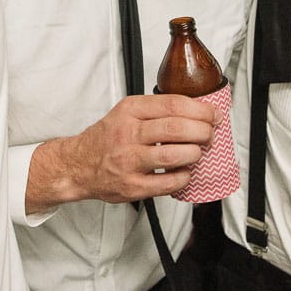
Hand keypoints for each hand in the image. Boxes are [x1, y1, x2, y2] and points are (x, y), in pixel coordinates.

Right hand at [29, 95, 215, 209]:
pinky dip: (184, 177)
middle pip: (177, 128)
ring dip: (195, 153)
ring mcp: (130, 161)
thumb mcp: (126, 112)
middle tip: (209, 134)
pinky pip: (169, 183)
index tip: (212, 115)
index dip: (200, 110)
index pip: (173, 104)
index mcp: (129, 110)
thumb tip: (197, 111)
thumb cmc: (107, 138)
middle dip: (203, 131)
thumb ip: (156, 110)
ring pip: (175, 155)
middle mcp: (128, 133)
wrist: (78, 165)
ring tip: (197, 152)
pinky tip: (185, 171)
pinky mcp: (133, 186)